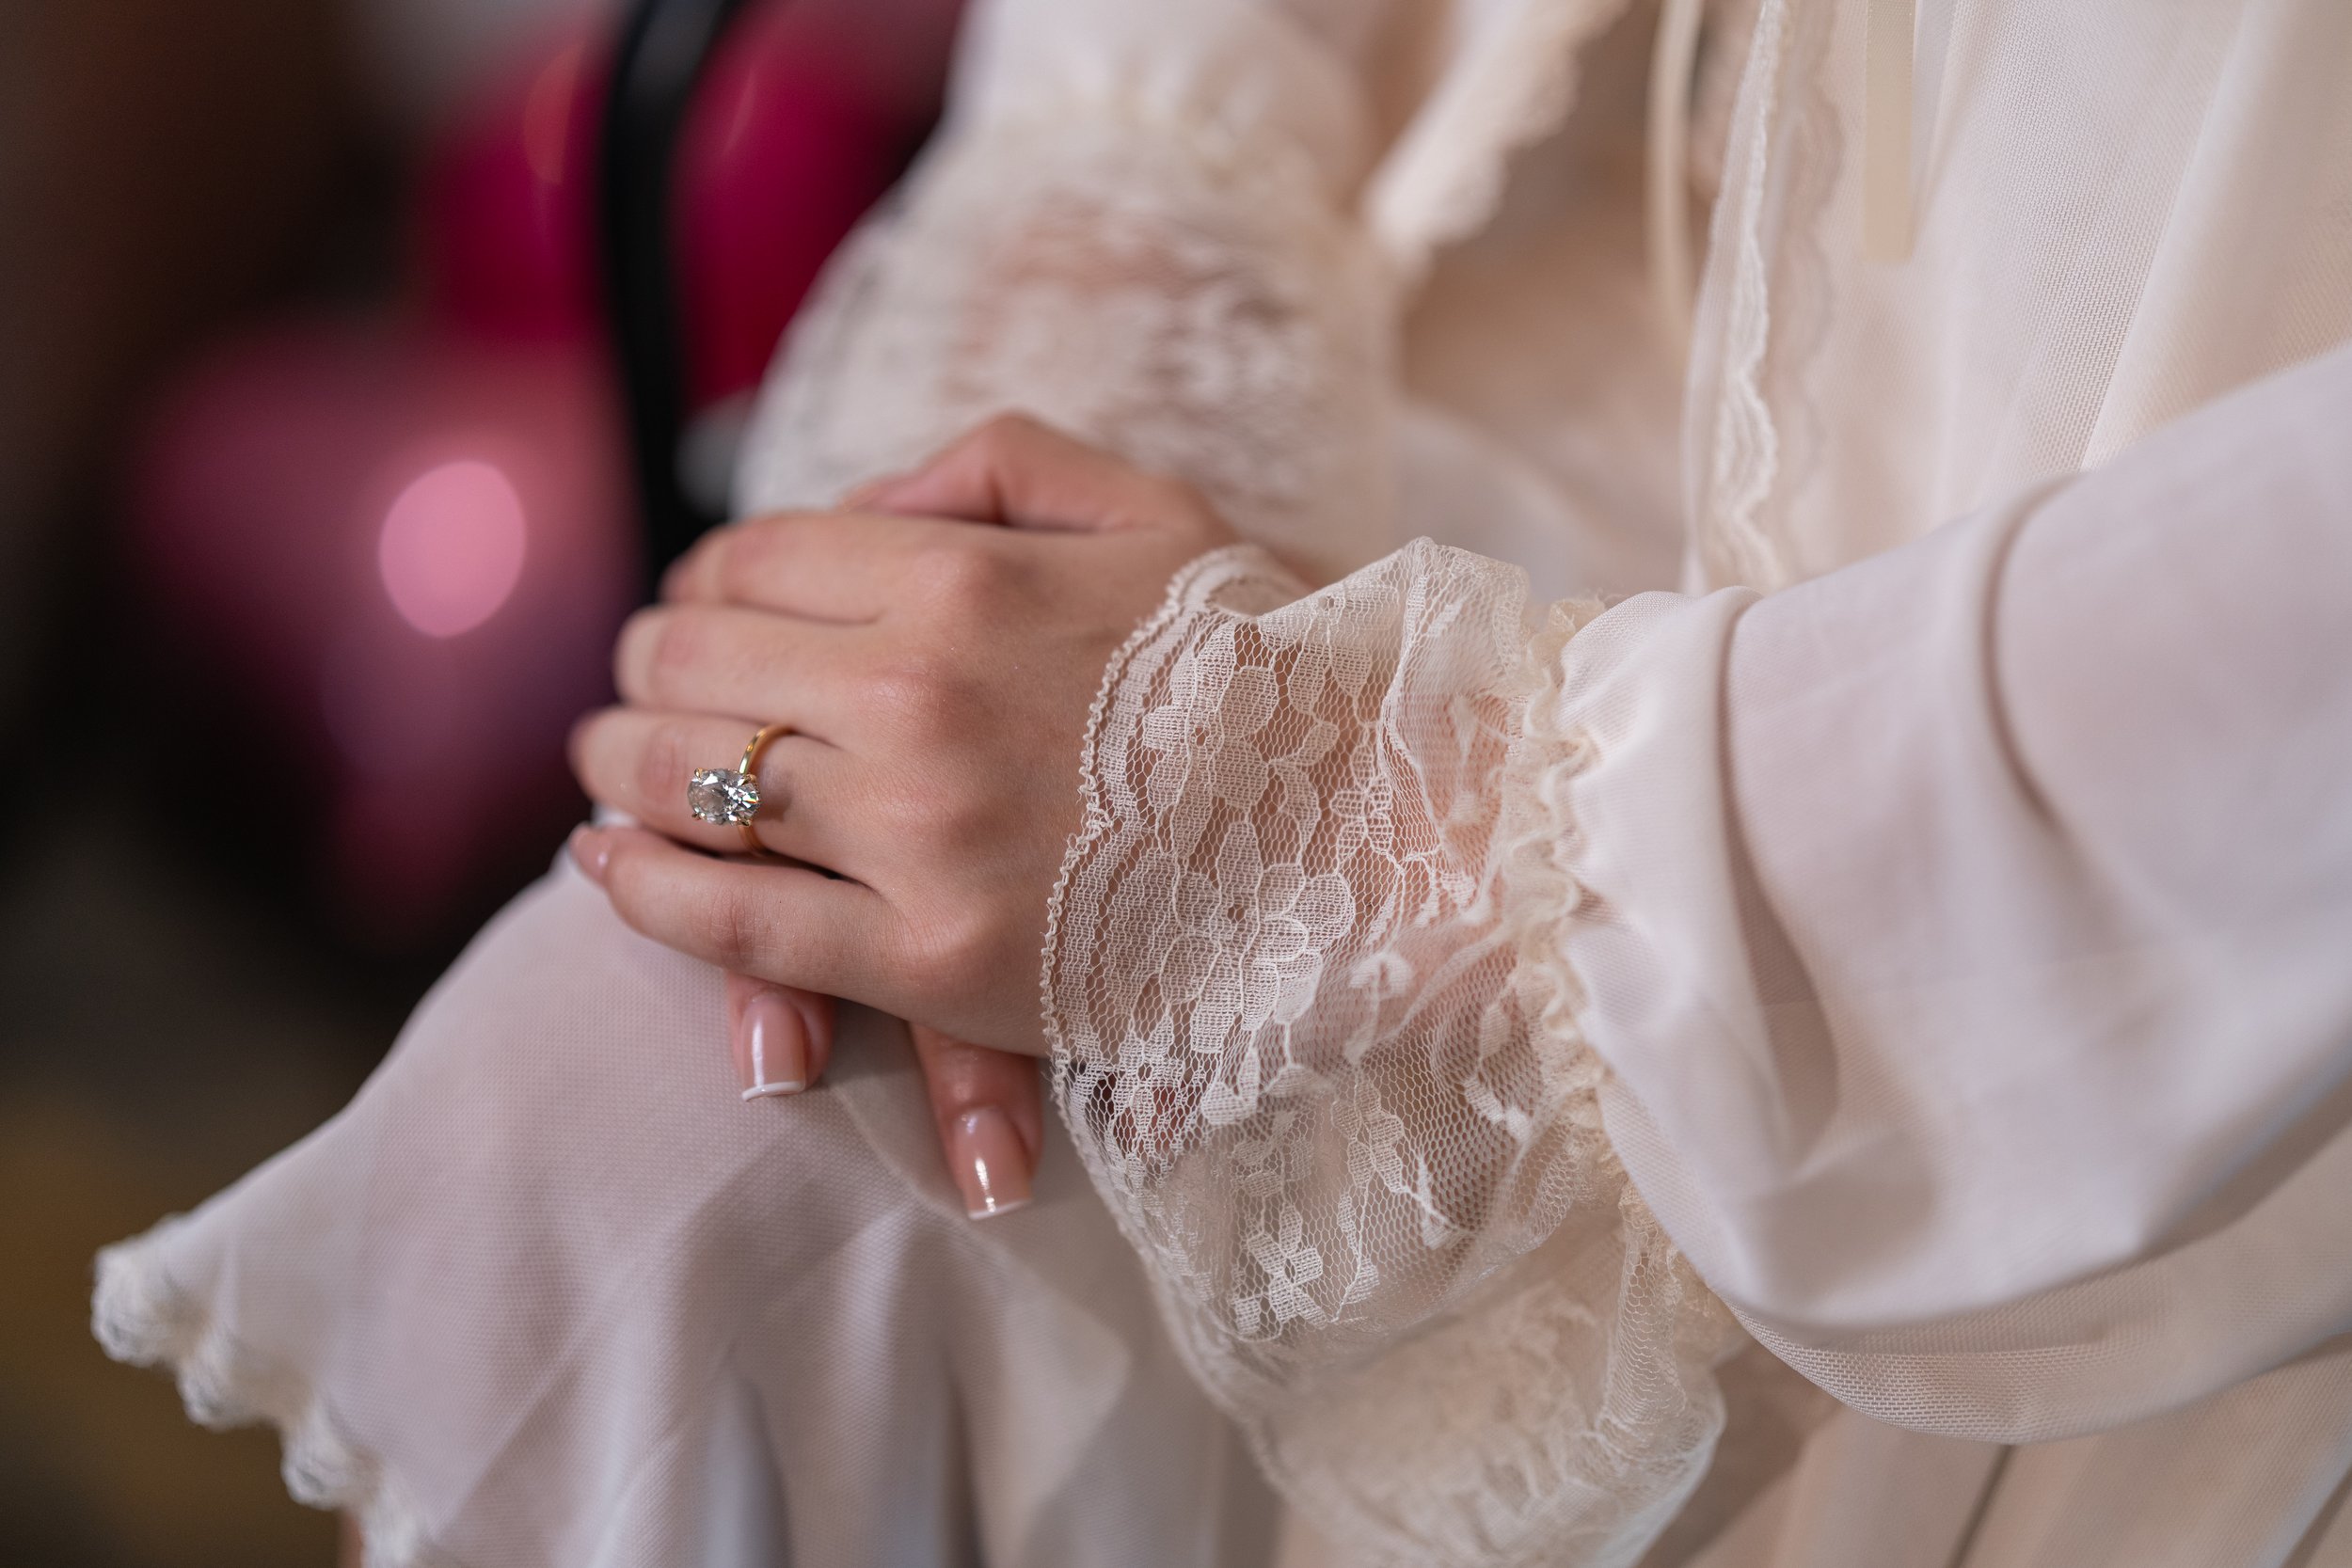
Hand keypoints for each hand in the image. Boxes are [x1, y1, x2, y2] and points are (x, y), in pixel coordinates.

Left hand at [567, 418, 1237, 1193]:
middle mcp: (915, 693)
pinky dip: (646, 889)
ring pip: (692, 783)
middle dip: (646, 669)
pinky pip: (736, 920)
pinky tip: (607, 865)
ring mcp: (917, 832)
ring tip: (608, 767)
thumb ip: (999, 464)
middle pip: (694, 663)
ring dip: (622, 765)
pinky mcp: (933, 959)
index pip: (752, 559)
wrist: (1383, 836)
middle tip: (634, 688)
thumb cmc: (1272, 668)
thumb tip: (861, 490)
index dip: (704, 583)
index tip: (700, 612)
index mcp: (961, 576)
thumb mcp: (1158, 512)